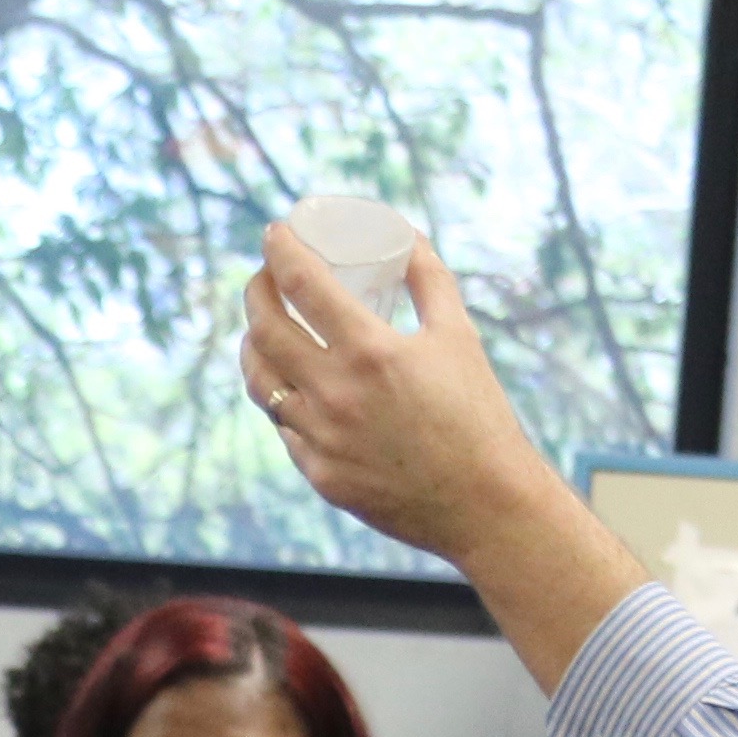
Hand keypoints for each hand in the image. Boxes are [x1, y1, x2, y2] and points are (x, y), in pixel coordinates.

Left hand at [246, 227, 570, 568]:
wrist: (484, 503)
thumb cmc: (478, 414)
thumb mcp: (459, 336)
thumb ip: (430, 280)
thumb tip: (406, 236)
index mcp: (370, 352)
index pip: (302, 284)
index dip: (280, 250)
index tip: (274, 233)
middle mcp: (335, 394)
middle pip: (265, 328)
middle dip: (256, 292)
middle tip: (264, 279)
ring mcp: (321, 439)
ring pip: (261, 380)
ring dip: (253, 345)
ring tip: (263, 329)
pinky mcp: (318, 474)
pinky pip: (283, 426)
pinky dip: (281, 397)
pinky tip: (286, 383)